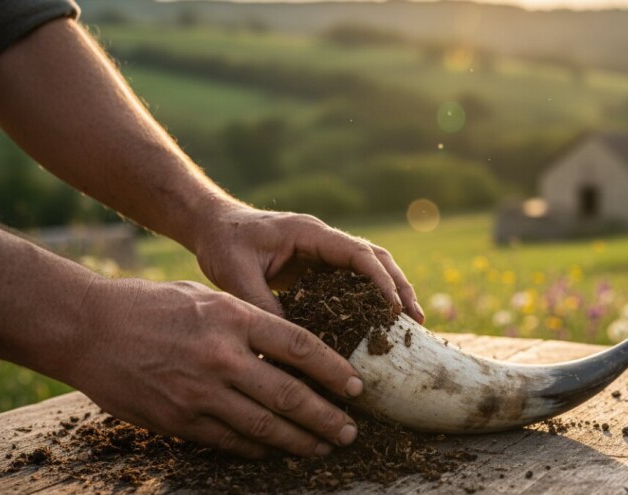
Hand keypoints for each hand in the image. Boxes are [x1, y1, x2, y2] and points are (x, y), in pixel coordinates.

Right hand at [68, 277, 363, 458]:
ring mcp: (199, 392)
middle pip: (289, 394)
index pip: (299, 346)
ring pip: (263, 425)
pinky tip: (275, 451)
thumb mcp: (207, 297)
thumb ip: (248, 320)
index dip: (333, 369)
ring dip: (298, 441)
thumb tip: (288, 347)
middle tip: (350, 431)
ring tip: (321, 447)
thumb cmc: (152, 305)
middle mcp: (222, 356)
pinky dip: (257, 448)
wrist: (89, 328)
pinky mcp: (178, 419)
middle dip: (326, 417)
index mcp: (234, 319)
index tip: (355, 387)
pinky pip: (229, 440)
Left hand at [191, 203, 424, 322]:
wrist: (211, 226)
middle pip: (376, 259)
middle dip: (399, 287)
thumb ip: (263, 305)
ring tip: (408, 325)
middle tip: (416, 320)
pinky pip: (350, 282)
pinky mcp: (317, 268)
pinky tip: (375, 327)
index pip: (358, 253)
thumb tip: (289, 344)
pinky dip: (368, 301)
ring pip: (369, 270)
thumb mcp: (236, 275)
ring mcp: (323, 253)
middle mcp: (324, 241)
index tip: (394, 308)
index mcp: (310, 233)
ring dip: (390, 293)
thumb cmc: (223, 242)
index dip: (381, 279)